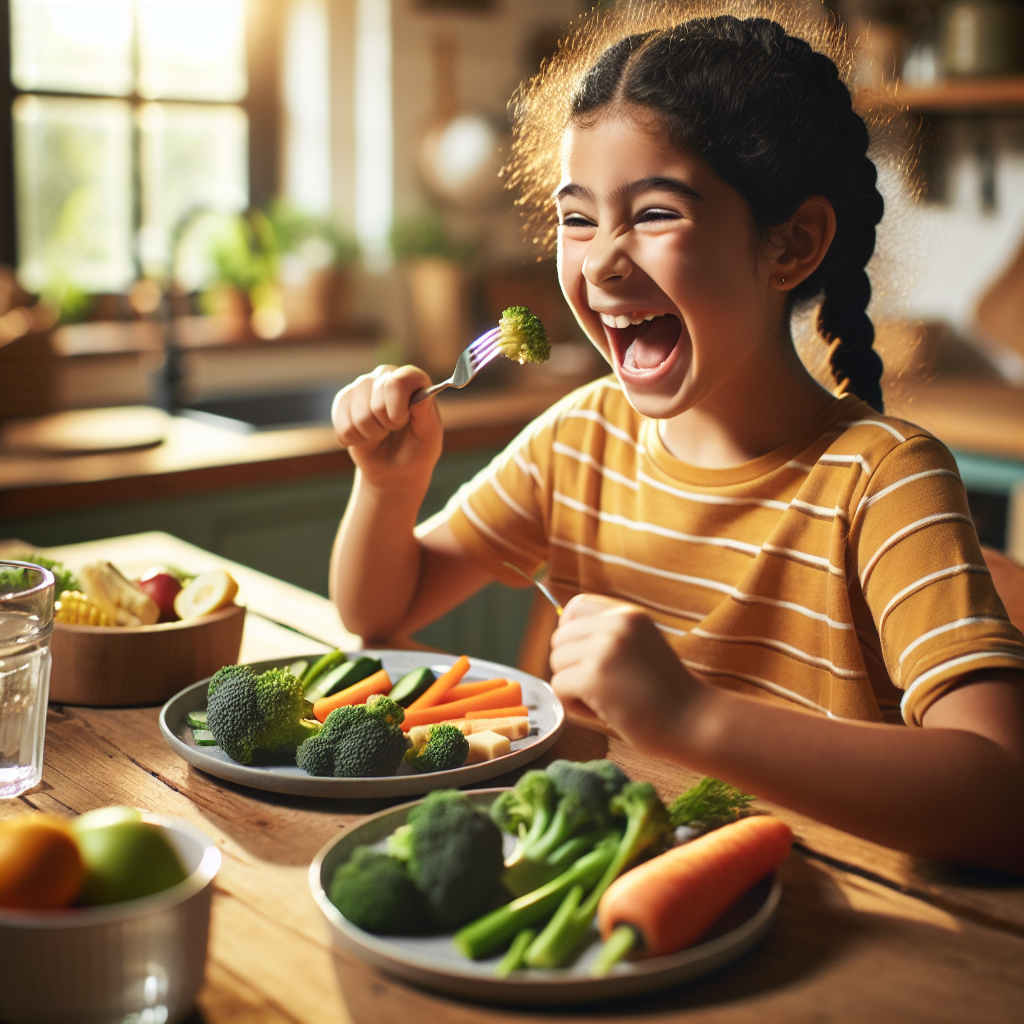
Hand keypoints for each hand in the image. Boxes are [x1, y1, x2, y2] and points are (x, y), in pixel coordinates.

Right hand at [332, 365, 442, 488]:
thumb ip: (426, 415)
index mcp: (413, 380)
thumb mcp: (429, 437)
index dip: (397, 407)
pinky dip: (354, 438)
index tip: (401, 421)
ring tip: (380, 433)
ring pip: (358, 414)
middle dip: (385, 425)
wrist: (394, 467)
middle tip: (393, 429)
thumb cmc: (416, 450)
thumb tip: (420, 398)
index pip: (399, 380)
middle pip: (376, 399)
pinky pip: (342, 424)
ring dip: (370, 433)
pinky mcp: (344, 399)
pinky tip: (364, 436)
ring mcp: (363, 385)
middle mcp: (387, 375)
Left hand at [549, 594, 702, 753]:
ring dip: (573, 687)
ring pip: (556, 663)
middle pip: (560, 638)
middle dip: (570, 665)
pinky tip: (605, 713)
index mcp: (629, 614)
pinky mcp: (594, 677)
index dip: (571, 634)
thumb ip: (610, 636)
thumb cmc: (669, 694)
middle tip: (600, 688)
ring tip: (606, 701)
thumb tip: (563, 633)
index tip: (584, 658)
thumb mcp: (643, 645)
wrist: (697, 722)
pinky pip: (559, 688)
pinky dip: (575, 707)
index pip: (575, 608)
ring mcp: (604, 649)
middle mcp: (616, 624)